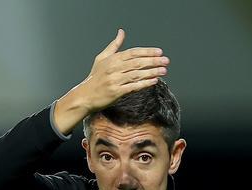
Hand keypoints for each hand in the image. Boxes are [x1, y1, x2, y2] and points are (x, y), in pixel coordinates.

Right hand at [53, 29, 168, 134]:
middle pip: (137, 62)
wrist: (85, 96)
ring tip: (164, 71)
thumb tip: (121, 32)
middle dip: (153, 61)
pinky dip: (144, 84)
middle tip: (166, 61)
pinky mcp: (116, 92)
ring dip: (152, 72)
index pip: (133, 52)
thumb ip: (114, 46)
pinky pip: (133, 87)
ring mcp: (115, 80)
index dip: (147, 52)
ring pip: (137, 74)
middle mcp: (114, 68)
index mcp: (112, 59)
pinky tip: (154, 81)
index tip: (159, 52)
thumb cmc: (95, 77)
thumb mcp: (102, 58)